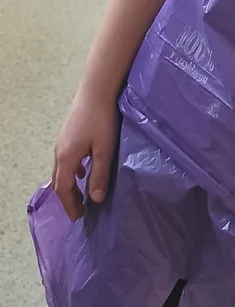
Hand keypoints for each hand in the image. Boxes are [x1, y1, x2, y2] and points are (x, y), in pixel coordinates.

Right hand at [52, 89, 118, 221]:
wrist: (97, 89)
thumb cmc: (103, 119)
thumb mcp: (104, 149)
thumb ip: (99, 174)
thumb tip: (96, 199)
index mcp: (66, 158)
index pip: (63, 189)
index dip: (70, 205)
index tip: (79, 218)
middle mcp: (59, 151)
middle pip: (58, 181)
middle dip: (67, 197)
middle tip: (79, 209)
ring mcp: (62, 140)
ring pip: (61, 169)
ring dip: (69, 184)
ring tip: (81, 193)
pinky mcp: (68, 132)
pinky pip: (65, 159)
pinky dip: (71, 170)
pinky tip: (83, 169)